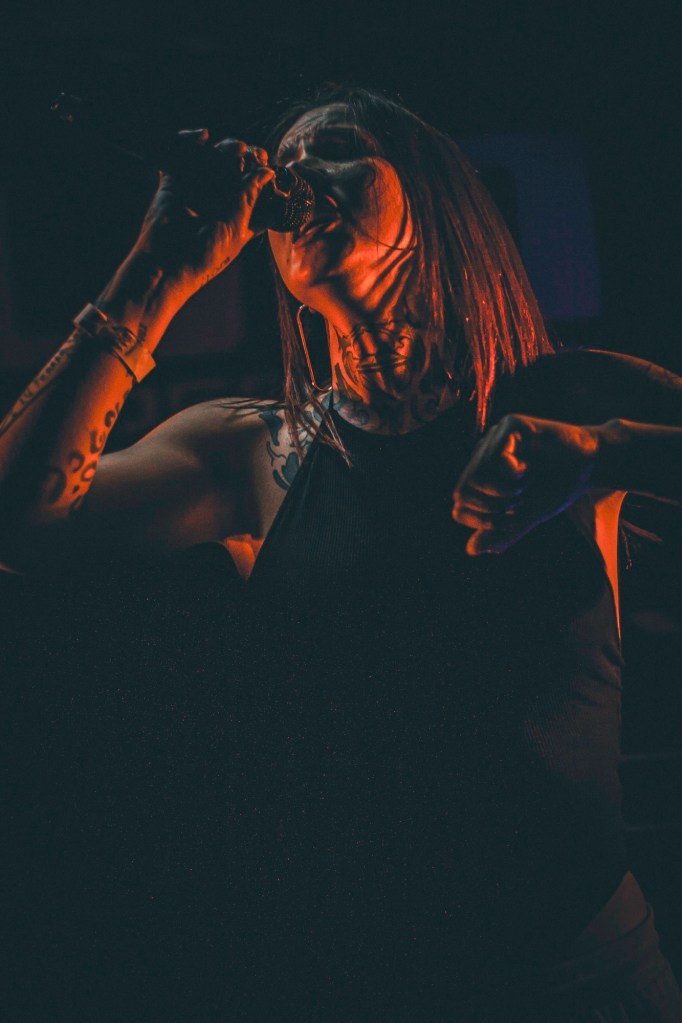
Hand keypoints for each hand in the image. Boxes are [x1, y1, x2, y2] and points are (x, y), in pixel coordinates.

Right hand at [131, 130, 274, 303]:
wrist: (167, 263)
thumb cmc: (206, 253)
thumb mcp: (236, 225)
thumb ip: (250, 195)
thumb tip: (268, 172)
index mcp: (239, 215)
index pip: (257, 188)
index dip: (264, 173)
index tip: (269, 165)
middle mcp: (219, 201)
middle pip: (237, 167)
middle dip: (247, 156)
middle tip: (252, 154)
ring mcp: (197, 190)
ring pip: (214, 157)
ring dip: (226, 148)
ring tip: (235, 150)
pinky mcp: (174, 181)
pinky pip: (181, 154)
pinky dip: (190, 140)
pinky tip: (202, 136)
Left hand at [452, 414, 600, 554]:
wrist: (591, 466)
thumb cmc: (558, 487)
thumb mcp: (528, 516)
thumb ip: (501, 532)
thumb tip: (471, 550)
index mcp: (482, 476)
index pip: (459, 507)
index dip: (483, 521)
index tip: (512, 518)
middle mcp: (483, 455)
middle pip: (462, 493)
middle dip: (493, 509)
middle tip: (520, 501)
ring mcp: (495, 438)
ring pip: (475, 477)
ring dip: (505, 492)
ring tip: (525, 485)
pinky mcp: (511, 425)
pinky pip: (495, 458)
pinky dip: (512, 473)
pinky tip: (528, 468)